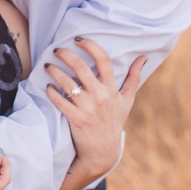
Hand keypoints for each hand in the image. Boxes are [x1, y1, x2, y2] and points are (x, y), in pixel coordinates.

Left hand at [46, 39, 146, 181]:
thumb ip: (134, 77)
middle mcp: (100, 96)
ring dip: (54, 71)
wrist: (103, 150)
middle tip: (56, 50)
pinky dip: (51, 91)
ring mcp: (87, 108)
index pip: (103, 59)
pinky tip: (48, 86)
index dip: (90, 45)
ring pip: (67, 83)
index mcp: (111, 88)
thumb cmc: (114, 121)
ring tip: (48, 66)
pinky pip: (59, 101)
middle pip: (80, 67)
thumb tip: (143, 57)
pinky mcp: (75, 119)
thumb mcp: (127, 99)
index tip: (78, 39)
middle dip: (65, 54)